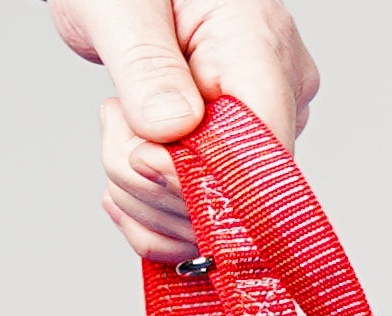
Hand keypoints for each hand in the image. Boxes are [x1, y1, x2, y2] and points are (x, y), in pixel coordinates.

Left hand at [47, 0, 318, 263]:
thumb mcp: (120, 6)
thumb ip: (146, 66)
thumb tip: (174, 130)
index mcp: (259, 40)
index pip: (264, 147)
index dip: (204, 180)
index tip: (142, 158)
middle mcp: (276, 87)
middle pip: (234, 190)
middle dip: (154, 180)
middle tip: (115, 118)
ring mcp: (260, 123)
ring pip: (213, 212)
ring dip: (144, 193)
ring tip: (120, 121)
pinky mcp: (236, 151)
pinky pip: (202, 218)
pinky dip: (152, 214)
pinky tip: (122, 173)